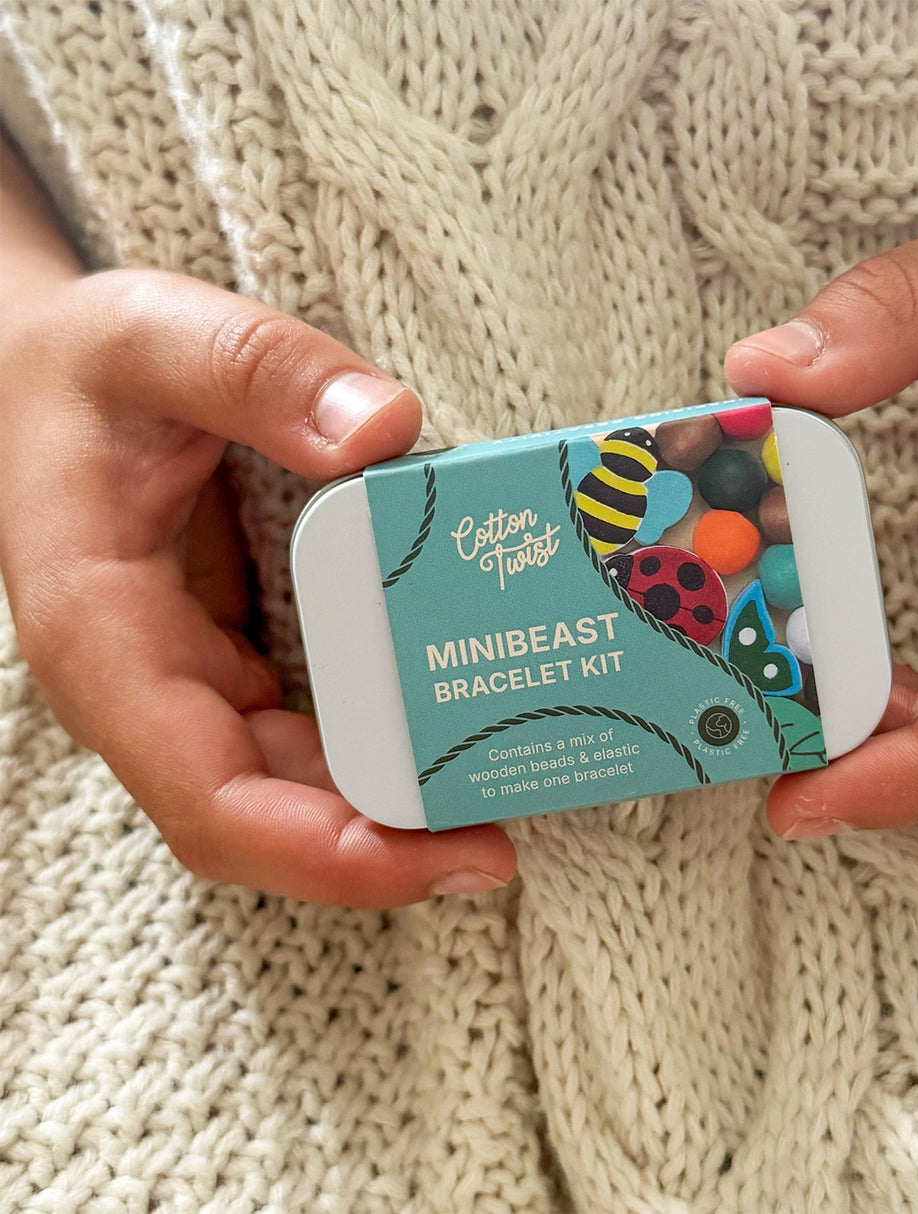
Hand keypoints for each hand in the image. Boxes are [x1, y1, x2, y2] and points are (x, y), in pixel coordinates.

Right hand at [0, 139, 515, 904]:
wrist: (46, 382)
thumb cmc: (81, 371)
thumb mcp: (150, 338)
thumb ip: (253, 370)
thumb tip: (385, 429)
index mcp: (108, 642)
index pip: (216, 802)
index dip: (333, 855)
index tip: (453, 856)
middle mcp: (150, 692)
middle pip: (273, 820)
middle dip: (389, 849)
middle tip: (506, 841)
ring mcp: (194, 687)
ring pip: (295, 794)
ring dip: (394, 814)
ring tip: (507, 791)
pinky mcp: (232, 666)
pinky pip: (309, 742)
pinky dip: (381, 754)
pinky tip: (457, 735)